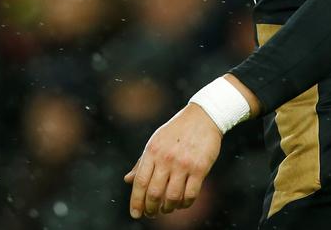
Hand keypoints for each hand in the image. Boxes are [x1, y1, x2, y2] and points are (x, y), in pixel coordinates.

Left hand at [124, 104, 222, 218]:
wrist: (203, 117)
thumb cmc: (176, 131)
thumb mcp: (155, 142)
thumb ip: (142, 162)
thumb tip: (127, 180)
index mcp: (152, 151)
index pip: (140, 182)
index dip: (136, 201)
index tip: (135, 214)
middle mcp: (166, 158)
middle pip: (154, 192)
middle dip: (151, 208)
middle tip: (151, 214)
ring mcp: (183, 164)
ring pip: (172, 197)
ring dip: (168, 208)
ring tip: (166, 209)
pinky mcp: (200, 168)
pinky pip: (190, 194)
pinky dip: (185, 204)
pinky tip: (182, 203)